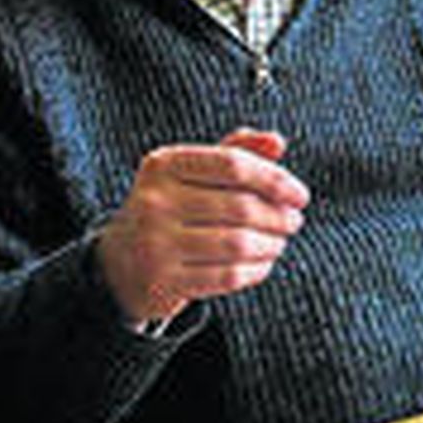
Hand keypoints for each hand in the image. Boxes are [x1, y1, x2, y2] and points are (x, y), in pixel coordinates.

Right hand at [95, 128, 309, 323]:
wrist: (121, 262)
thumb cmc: (172, 209)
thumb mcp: (193, 174)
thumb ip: (235, 152)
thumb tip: (276, 141)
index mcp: (164, 164)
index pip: (234, 164)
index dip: (275, 180)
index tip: (301, 196)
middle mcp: (154, 200)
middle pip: (241, 207)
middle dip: (278, 216)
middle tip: (294, 222)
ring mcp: (155, 242)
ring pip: (238, 244)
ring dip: (271, 245)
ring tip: (280, 242)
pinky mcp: (162, 281)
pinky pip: (227, 276)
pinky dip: (255, 271)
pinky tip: (263, 264)